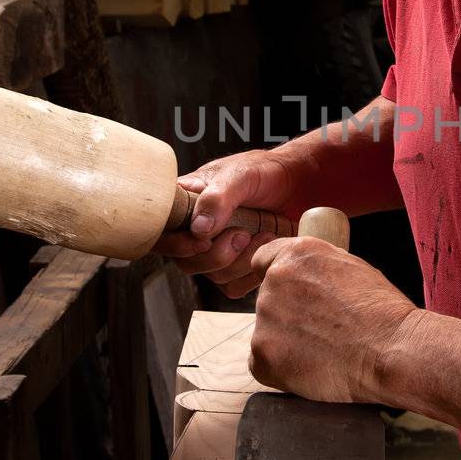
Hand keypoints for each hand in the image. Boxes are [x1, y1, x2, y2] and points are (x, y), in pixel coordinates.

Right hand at [154, 149, 298, 298]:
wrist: (299, 185)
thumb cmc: (265, 172)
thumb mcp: (240, 175)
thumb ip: (218, 198)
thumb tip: (198, 230)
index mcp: (185, 204)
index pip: (161, 235)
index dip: (176, 245)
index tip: (204, 240)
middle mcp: (195, 231)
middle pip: (187, 263)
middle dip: (217, 255)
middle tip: (243, 234)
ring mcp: (216, 251)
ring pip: (213, 277)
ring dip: (242, 261)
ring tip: (265, 234)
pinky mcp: (238, 267)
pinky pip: (235, 286)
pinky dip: (253, 273)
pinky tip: (268, 248)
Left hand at [249, 235, 415, 403]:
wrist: (392, 351)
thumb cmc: (383, 313)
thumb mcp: (351, 268)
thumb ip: (317, 268)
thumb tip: (304, 278)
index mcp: (295, 255)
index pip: (263, 261)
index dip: (279, 281)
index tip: (289, 297)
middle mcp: (274, 282)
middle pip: (267, 301)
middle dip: (288, 316)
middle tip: (321, 332)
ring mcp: (265, 321)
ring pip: (267, 333)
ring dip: (286, 343)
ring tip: (323, 353)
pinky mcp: (263, 357)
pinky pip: (263, 363)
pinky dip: (282, 370)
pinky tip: (312, 368)